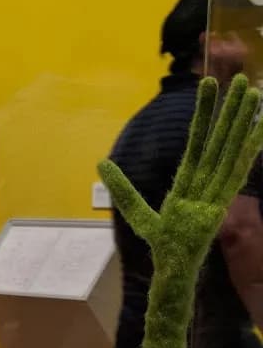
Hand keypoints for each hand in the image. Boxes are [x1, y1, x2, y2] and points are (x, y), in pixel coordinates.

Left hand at [99, 75, 262, 262]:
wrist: (171, 267)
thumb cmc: (160, 242)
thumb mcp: (136, 211)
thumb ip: (122, 188)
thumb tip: (101, 163)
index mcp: (186, 181)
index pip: (196, 140)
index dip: (203, 114)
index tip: (207, 85)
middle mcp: (204, 181)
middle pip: (218, 139)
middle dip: (230, 111)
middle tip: (241, 80)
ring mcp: (216, 191)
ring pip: (231, 149)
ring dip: (242, 123)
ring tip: (253, 95)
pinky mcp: (222, 204)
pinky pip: (238, 174)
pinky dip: (250, 153)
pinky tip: (261, 132)